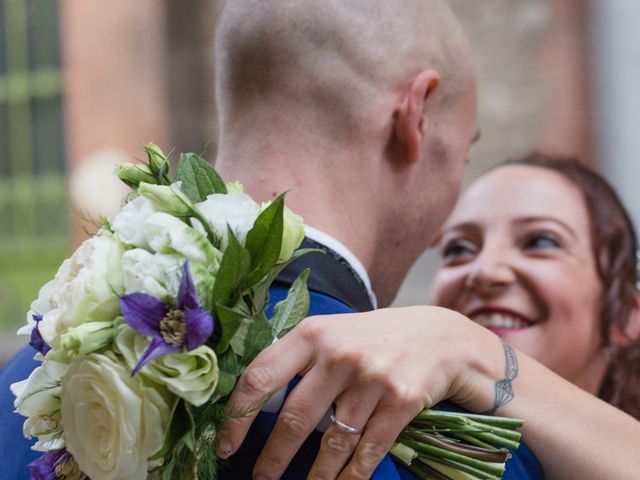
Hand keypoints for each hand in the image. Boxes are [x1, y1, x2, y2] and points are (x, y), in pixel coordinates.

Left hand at [216, 306, 499, 478]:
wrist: (437, 336)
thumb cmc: (373, 337)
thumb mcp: (332, 332)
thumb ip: (298, 358)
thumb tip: (253, 400)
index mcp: (312, 333)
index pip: (261, 376)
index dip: (238, 416)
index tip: (228, 445)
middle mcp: (339, 354)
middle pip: (294, 418)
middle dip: (272, 459)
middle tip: (260, 479)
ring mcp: (372, 378)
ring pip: (331, 443)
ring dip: (313, 476)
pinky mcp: (401, 401)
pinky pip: (367, 452)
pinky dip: (350, 477)